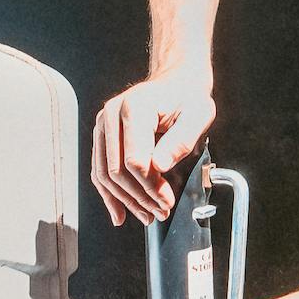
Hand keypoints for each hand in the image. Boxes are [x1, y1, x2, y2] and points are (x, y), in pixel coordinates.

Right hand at [89, 72, 216, 223]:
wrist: (176, 82)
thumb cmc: (188, 98)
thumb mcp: (198, 115)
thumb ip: (180, 140)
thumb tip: (159, 166)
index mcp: (135, 108)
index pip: (135, 160)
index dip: (150, 186)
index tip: (167, 201)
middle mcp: (112, 115)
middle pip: (117, 170)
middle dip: (139, 197)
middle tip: (159, 212)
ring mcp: (103, 125)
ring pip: (105, 174)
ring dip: (125, 200)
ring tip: (146, 216)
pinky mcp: (102, 135)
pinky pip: (100, 169)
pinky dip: (109, 194)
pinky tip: (119, 212)